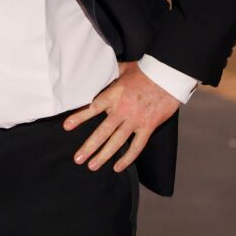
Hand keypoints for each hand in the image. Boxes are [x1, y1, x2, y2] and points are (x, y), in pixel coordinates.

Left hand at [63, 61, 179, 172]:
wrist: (168, 76)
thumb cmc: (145, 71)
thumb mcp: (123, 69)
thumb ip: (109, 75)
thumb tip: (96, 72)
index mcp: (114, 94)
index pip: (92, 108)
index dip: (79, 117)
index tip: (67, 126)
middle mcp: (122, 109)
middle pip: (102, 131)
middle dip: (89, 146)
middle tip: (78, 158)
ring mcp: (135, 120)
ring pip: (117, 142)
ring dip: (104, 155)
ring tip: (92, 166)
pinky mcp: (148, 126)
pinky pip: (137, 146)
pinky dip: (127, 158)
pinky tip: (118, 167)